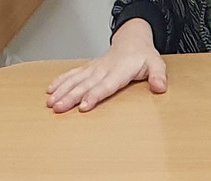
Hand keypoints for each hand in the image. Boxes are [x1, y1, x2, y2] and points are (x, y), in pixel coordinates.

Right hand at [49, 19, 165, 112]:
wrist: (132, 41)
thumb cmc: (144, 56)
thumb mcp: (157, 64)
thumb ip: (158, 76)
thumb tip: (160, 87)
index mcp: (119, 71)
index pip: (105, 86)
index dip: (94, 96)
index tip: (83, 106)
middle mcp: (103, 69)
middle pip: (85, 85)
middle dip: (70, 97)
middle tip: (58, 108)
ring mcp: (94, 68)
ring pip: (75, 80)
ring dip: (62, 91)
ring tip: (51, 103)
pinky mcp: (88, 68)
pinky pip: (72, 74)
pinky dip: (60, 81)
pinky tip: (50, 90)